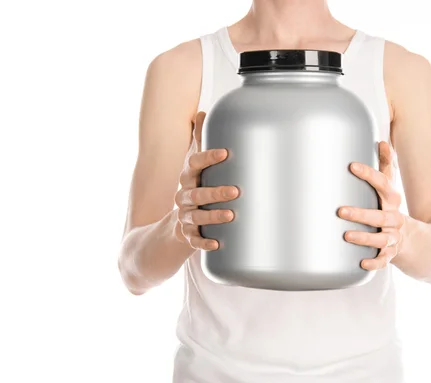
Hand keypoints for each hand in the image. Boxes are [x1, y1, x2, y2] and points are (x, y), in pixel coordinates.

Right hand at [174, 112, 238, 249]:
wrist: (173, 225)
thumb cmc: (194, 188)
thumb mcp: (195, 165)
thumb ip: (200, 141)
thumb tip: (202, 111)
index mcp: (188, 177)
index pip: (194, 164)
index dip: (208, 158)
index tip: (225, 153)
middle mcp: (183, 197)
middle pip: (196, 193)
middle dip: (215, 192)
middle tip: (236, 191)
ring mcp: (184, 218)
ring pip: (195, 217)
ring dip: (212, 216)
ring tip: (231, 215)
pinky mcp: (187, 236)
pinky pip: (194, 241)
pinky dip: (204, 243)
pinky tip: (217, 244)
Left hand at [338, 141, 404, 269]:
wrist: (417, 240)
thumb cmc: (393, 209)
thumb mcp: (391, 188)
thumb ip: (386, 166)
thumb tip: (382, 141)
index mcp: (392, 201)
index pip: (383, 185)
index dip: (369, 175)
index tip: (351, 166)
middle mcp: (394, 220)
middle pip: (380, 217)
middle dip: (361, 214)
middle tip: (340, 210)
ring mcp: (393, 239)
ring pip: (381, 240)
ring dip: (364, 238)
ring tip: (346, 235)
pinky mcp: (391, 255)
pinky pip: (383, 261)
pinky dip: (374, 263)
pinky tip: (361, 263)